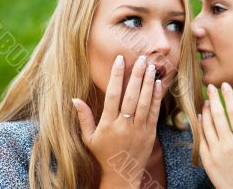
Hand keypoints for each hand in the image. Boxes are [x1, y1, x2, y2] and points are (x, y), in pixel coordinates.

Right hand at [72, 55, 162, 187]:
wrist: (121, 175)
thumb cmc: (103, 154)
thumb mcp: (88, 138)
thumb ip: (83, 117)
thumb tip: (74, 99)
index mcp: (108, 124)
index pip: (112, 95)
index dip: (116, 76)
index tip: (120, 60)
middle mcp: (124, 125)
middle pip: (131, 95)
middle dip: (136, 75)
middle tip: (141, 58)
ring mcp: (138, 129)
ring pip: (145, 102)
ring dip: (148, 83)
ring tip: (151, 66)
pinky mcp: (150, 133)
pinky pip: (154, 112)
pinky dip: (156, 97)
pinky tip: (158, 84)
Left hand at [198, 82, 232, 188]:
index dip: (228, 96)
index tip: (225, 85)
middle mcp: (227, 144)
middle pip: (218, 115)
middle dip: (214, 98)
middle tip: (211, 86)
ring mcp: (215, 152)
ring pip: (207, 125)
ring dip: (206, 110)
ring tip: (207, 100)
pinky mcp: (206, 159)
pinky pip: (201, 138)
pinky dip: (200, 125)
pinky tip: (201, 117)